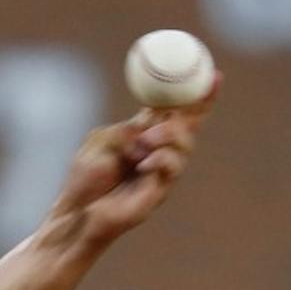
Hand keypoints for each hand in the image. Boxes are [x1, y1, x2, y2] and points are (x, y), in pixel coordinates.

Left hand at [48, 75, 219, 249]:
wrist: (75, 214)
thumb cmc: (84, 180)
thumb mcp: (101, 141)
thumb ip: (126, 129)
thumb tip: (149, 121)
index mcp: (143, 135)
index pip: (175, 110)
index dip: (196, 95)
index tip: (215, 75)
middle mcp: (157, 152)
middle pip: (188, 126)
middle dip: (191, 113)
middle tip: (172, 113)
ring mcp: (161, 173)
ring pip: (183, 146)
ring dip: (166, 138)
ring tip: (142, 145)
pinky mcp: (159, 192)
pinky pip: (170, 168)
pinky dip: (159, 160)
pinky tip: (141, 164)